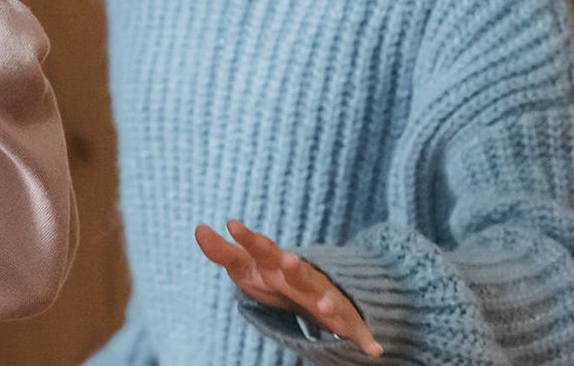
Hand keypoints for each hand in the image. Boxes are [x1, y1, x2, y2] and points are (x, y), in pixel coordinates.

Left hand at [196, 220, 383, 356]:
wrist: (315, 289)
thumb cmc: (274, 277)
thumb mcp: (246, 266)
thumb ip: (222, 251)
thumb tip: (198, 228)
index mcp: (277, 264)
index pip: (261, 248)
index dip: (247, 238)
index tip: (232, 224)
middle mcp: (303, 277)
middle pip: (297, 272)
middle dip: (294, 266)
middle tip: (289, 259)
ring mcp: (325, 296)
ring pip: (327, 299)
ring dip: (327, 302)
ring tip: (324, 307)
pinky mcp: (343, 319)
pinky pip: (355, 329)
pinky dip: (365, 339)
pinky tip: (375, 351)